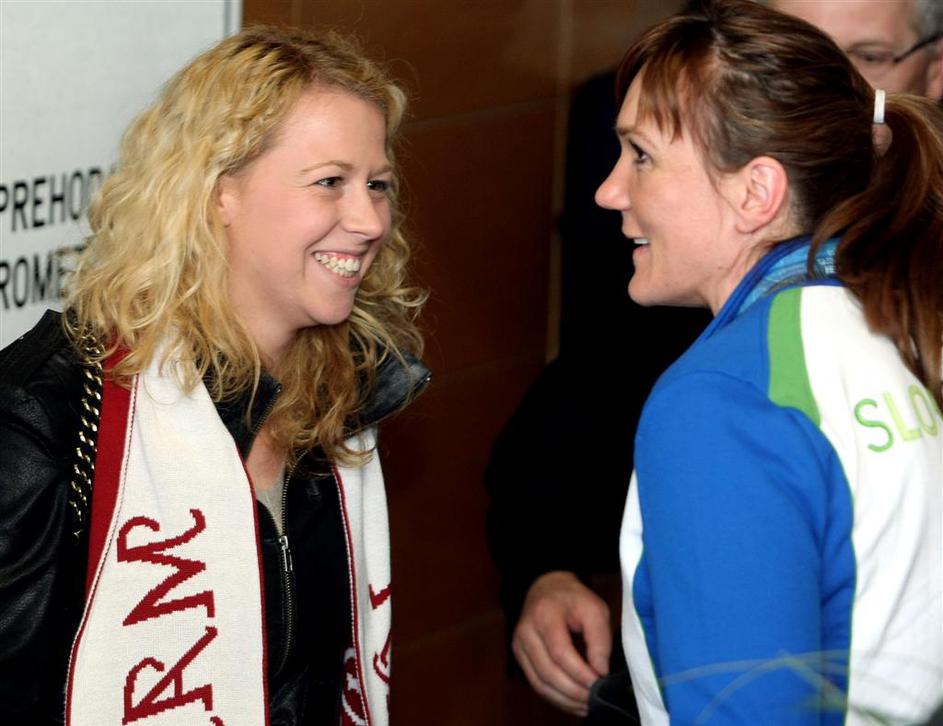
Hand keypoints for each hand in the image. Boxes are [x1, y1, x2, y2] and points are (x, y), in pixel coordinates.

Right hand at [511, 571, 611, 716]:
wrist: (548, 588)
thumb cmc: (574, 599)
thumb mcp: (594, 609)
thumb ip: (600, 640)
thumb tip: (600, 672)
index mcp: (544, 613)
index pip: (559, 651)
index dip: (580, 672)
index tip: (600, 681)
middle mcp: (526, 630)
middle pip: (547, 671)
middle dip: (574, 690)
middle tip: (596, 697)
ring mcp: (519, 645)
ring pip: (540, 683)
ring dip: (565, 699)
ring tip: (587, 704)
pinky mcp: (521, 656)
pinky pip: (537, 684)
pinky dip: (556, 698)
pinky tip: (574, 703)